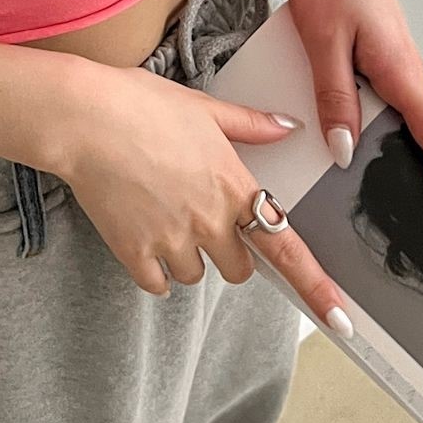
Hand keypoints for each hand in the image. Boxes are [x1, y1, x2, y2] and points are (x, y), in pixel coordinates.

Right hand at [54, 62, 353, 331]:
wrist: (82, 117)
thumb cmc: (138, 102)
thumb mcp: (202, 106)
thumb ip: (249, 124)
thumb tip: (287, 127)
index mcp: (232, 185)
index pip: (286, 248)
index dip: (316, 287)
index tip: (340, 319)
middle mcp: (209, 220)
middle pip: (238, 268)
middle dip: (226, 249)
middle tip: (199, 215)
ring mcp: (172, 240)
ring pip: (195, 275)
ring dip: (186, 255)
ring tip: (158, 211)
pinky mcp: (135, 252)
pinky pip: (158, 283)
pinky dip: (153, 268)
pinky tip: (139, 232)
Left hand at [285, 0, 422, 253]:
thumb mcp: (320, 40)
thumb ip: (333, 97)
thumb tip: (344, 149)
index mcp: (401, 70)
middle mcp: (405, 67)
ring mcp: (394, 58)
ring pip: (405, 118)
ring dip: (405, 155)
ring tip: (394, 195)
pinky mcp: (378, 48)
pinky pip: (387, 97)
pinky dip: (382, 125)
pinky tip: (356, 137)